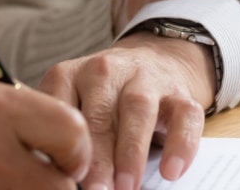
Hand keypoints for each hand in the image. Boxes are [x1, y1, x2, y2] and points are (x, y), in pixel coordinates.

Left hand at [40, 30, 214, 189]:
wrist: (154, 61)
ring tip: (126, 187)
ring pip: (138, 110)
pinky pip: (184, 116)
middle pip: (99, 114)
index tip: (63, 173)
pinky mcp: (179, 93)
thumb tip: (55, 176)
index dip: (61, 141)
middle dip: (97, 157)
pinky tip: (171, 171)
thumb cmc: (104, 99)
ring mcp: (145, 79)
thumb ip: (65, 135)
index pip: (59, 105)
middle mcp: (106, 71)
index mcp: (71, 75)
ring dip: (131, 152)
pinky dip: (180, 144)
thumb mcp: (75, 104)